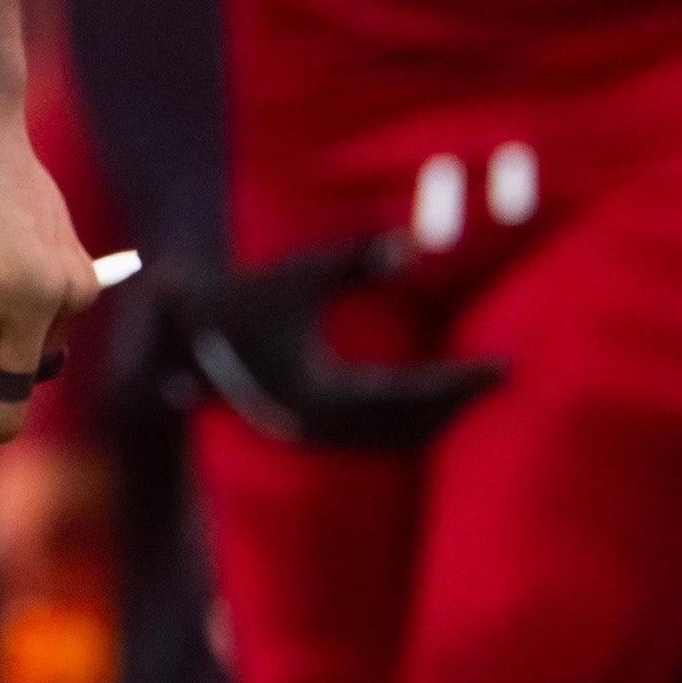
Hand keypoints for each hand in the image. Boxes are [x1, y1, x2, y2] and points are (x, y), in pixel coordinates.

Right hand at [155, 233, 505, 448]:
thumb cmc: (239, 297)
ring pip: (394, 438)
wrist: (178, 332)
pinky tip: (432, 398)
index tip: (503, 364)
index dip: (461, 380)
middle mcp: (319, 425)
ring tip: (475, 386)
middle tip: (501, 374)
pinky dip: (410, 420)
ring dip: (438, 416)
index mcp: (319, 393)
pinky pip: (375, 435)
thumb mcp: (298, 273)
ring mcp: (312, 433)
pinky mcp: (309, 430)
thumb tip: (409, 244)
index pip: (410, 394)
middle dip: (458, 402)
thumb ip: (355, 261)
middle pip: (410, 426)